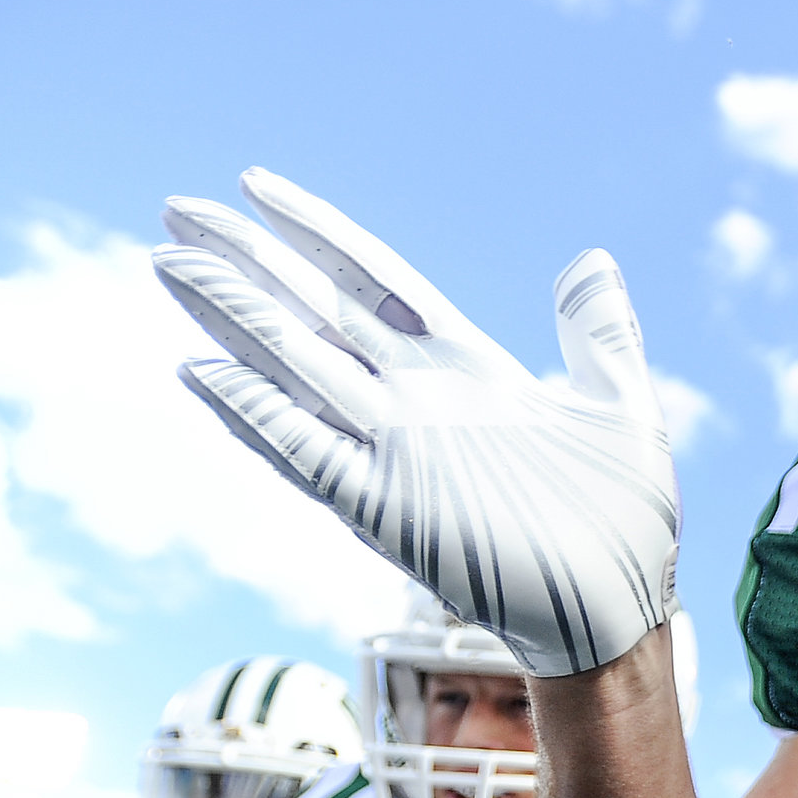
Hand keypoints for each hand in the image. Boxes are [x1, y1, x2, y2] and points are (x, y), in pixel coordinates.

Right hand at [156, 171, 679, 677]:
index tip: (257, 184)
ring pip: (296, 369)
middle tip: (175, 209)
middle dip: (246, 260)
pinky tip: (204, 372)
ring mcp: (396, 453)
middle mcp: (418, 403)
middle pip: (315, 312)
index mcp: (468, 369)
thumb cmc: (628, 522)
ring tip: (170, 266)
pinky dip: (256, 414)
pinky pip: (306, 453)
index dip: (317, 232)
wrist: (625, 612)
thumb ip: (600, 335)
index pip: (375, 280)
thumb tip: (591, 258)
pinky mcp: (386, 511)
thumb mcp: (623, 411)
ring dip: (232, 319)